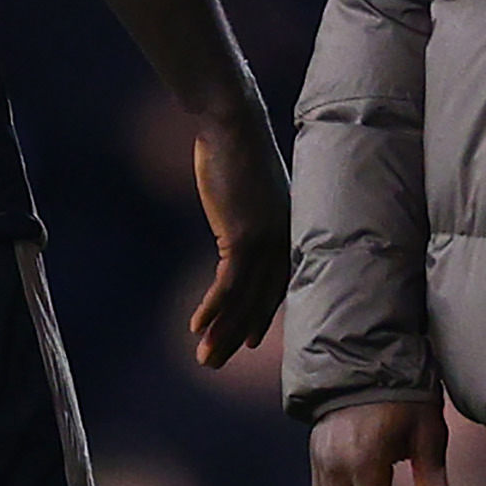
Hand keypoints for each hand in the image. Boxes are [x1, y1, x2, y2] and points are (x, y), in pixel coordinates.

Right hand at [186, 105, 288, 367]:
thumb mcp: (248, 189)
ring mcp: (267, 243)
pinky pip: (228, 285)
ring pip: (243, 301)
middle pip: (260, 303)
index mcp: (288, 234)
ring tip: (204, 358)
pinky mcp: (245, 238)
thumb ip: (249, 213)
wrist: (234, 125)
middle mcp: (284, 244)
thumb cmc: (237, 149)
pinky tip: (197, 326)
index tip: (246, 341)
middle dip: (236, 336)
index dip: (259, 317)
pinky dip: (212, 309)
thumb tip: (238, 221)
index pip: (275, 288)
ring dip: (221, 333)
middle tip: (215, 361)